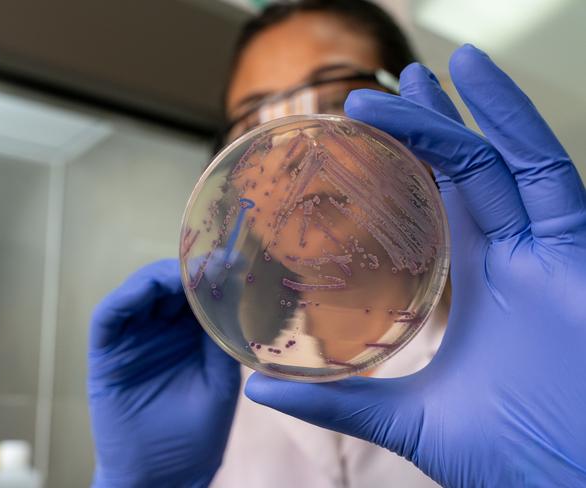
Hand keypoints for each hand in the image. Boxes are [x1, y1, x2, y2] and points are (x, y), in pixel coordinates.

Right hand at [88, 259, 239, 486]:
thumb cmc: (196, 434)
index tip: (236, 262)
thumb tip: (236, 289)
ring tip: (187, 272)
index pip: (197, 294)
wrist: (164, 475)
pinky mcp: (106, 353)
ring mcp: (131, 338)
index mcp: (189, 335)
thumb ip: (223, 339)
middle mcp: (159, 330)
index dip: (214, 275)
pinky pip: (109, 316)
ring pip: (139, 292)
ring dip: (161, 277)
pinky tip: (150, 287)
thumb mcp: (220, 381)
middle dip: (190, 270)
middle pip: (169, 286)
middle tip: (215, 260)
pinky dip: (126, 297)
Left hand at [245, 44, 585, 486]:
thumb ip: (340, 403)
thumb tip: (258, 388)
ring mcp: (546, 251)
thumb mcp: (412, 420)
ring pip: (500, 161)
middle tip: (382, 90)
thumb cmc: (513, 459)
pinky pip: (548, 171)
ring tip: (421, 69)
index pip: (434, 212)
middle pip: (465, 176)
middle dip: (428, 129)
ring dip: (462, 112)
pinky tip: (477, 79)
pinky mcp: (578, 252)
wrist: (576, 485)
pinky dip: (514, 121)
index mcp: (473, 289)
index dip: (404, 175)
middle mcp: (511, 260)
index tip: (365, 142)